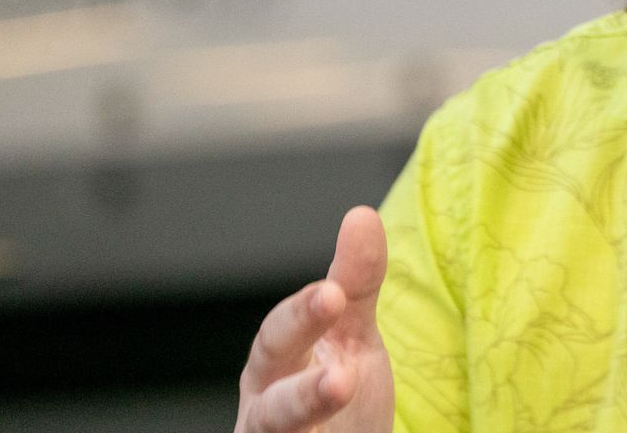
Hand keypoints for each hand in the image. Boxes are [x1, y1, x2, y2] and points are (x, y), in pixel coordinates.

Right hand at [235, 206, 393, 432]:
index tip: (333, 294)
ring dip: (308, 424)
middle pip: (273, 408)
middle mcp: (265, 412)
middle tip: (341, 380)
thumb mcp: (351, 334)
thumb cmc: (335, 388)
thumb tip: (361, 216)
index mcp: (274, 366)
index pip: (279, 338)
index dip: (302, 317)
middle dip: (302, 395)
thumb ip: (355, 283)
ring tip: (343, 399)